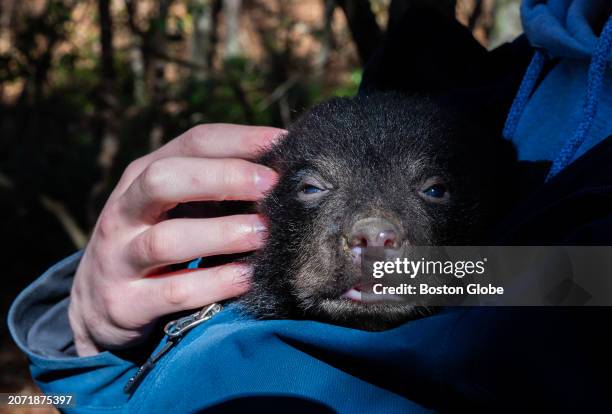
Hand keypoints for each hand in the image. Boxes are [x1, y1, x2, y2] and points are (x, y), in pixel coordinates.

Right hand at [68, 124, 282, 355]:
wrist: (97, 303)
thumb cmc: (154, 240)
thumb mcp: (174, 206)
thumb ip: (214, 188)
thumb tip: (280, 171)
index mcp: (142, 176)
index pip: (192, 143)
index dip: (239, 140)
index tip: (281, 143)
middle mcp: (124, 211)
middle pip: (164, 180)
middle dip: (223, 178)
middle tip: (270, 187)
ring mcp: (118, 258)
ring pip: (167, 239)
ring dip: (222, 234)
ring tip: (263, 234)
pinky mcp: (125, 303)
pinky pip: (174, 291)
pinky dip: (216, 283)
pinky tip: (248, 277)